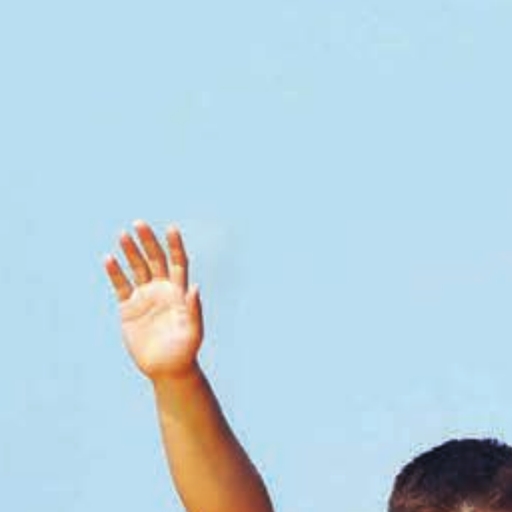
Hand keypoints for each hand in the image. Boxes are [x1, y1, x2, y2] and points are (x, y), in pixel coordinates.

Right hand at [104, 220, 202, 380]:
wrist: (166, 369)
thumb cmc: (185, 351)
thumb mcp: (193, 332)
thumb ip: (194, 310)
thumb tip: (195, 287)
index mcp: (179, 292)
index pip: (177, 262)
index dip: (175, 245)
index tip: (171, 228)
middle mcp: (162, 290)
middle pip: (155, 260)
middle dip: (148, 242)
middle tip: (139, 224)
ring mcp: (145, 297)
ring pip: (137, 269)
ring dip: (130, 252)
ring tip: (123, 235)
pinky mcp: (129, 308)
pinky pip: (120, 286)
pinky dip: (114, 273)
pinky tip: (108, 259)